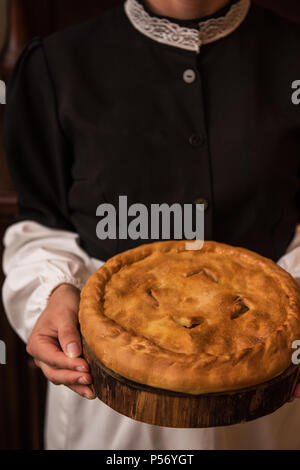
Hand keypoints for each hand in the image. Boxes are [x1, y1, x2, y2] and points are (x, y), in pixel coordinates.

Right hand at [26, 283, 94, 399]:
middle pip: (55, 373)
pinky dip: (78, 382)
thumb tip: (73, 354)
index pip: (53, 359)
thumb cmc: (63, 304)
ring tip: (92, 391)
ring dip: (76, 385)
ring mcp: (51, 361)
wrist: (64, 300)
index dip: (69, 365)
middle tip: (90, 380)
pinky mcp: (62, 362)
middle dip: (73, 378)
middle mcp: (41, 356)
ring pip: (61, 378)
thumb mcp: (66, 314)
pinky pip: (68, 375)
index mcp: (37, 344)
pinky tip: (91, 389)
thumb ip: (68, 334)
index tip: (86, 367)